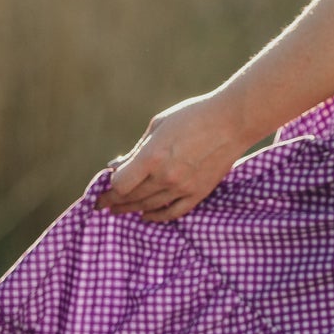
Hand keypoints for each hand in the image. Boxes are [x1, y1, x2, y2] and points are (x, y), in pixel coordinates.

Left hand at [95, 90, 243, 222]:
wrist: (232, 122)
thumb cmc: (192, 116)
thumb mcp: (158, 125)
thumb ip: (137, 149)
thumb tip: (117, 166)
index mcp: (152, 156)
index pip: (120, 184)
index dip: (110, 186)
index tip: (105, 184)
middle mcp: (166, 176)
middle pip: (132, 198)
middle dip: (113, 201)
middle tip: (101, 204)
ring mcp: (183, 187)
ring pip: (149, 207)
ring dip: (131, 209)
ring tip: (118, 210)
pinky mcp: (199, 193)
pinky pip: (173, 212)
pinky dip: (156, 217)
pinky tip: (146, 216)